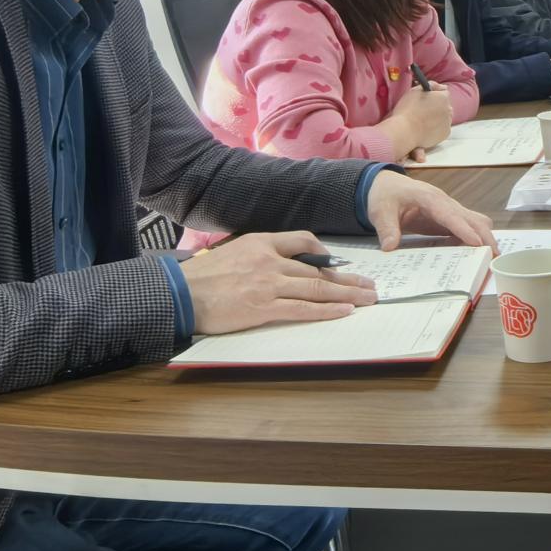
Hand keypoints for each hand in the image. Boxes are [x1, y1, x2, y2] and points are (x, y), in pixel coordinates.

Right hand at [180, 232, 377, 333]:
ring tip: (367, 299)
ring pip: (317, 288)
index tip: (338, 263)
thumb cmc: (203, 277)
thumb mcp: (232, 251)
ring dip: (346, 294)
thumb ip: (258, 254)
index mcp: (261, 242)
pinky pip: (303, 308)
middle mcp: (269, 260)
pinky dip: (326, 310)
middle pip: (318, 269)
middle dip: (348, 279)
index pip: (303, 240)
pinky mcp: (264, 307)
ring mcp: (268, 284)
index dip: (325, 253)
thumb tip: (281, 265)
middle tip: (370, 285)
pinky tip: (344, 311)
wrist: (180, 293)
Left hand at [363, 170, 495, 249]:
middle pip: (472, 218)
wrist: (385, 185)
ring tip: (491, 256)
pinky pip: (467, 227)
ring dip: (485, 236)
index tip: (477, 243)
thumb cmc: (385, 195)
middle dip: (485, 236)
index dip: (464, 229)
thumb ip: (387, 228)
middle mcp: (444, 202)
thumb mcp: (380, 211)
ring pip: (475, 221)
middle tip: (494, 255)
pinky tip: (477, 253)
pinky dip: (476, 238)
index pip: (451, 215)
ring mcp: (449, 210)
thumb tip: (390, 246)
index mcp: (429, 198)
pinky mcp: (448, 218)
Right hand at [385, 84, 453, 152]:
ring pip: (444, 117)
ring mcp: (448, 123)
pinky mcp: (445, 134)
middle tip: (423, 109)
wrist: (405, 132)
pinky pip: (442, 128)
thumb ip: (430, 85)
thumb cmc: (408, 111)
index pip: (443, 91)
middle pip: (444, 105)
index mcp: (443, 97)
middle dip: (436, 105)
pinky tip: (425, 128)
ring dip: (437, 117)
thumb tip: (440, 86)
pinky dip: (436, 128)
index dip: (434, 93)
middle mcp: (449, 110)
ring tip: (422, 120)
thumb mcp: (415, 91)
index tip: (427, 97)